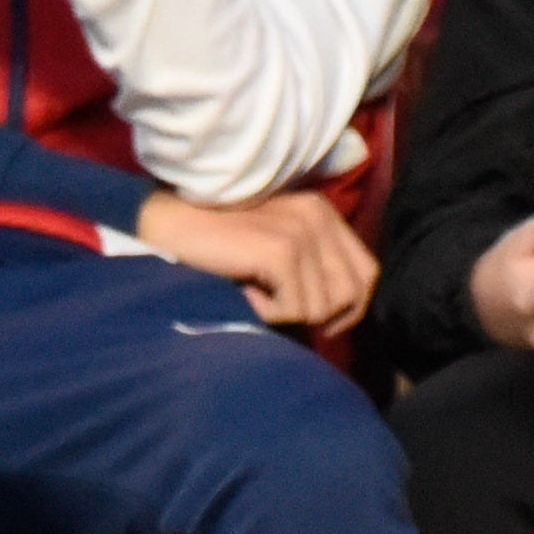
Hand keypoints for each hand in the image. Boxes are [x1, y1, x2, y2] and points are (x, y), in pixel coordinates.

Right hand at [138, 185, 374, 330]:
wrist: (168, 232)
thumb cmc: (218, 252)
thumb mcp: (276, 251)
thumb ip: (313, 268)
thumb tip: (339, 314)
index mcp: (323, 212)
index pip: (366, 273)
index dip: (348, 308)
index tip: (315, 321)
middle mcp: (319, 215)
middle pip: (352, 293)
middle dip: (318, 316)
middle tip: (277, 309)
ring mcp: (302, 231)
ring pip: (324, 307)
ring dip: (287, 314)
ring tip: (254, 292)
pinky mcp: (283, 250)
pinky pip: (296, 310)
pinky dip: (267, 313)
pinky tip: (243, 292)